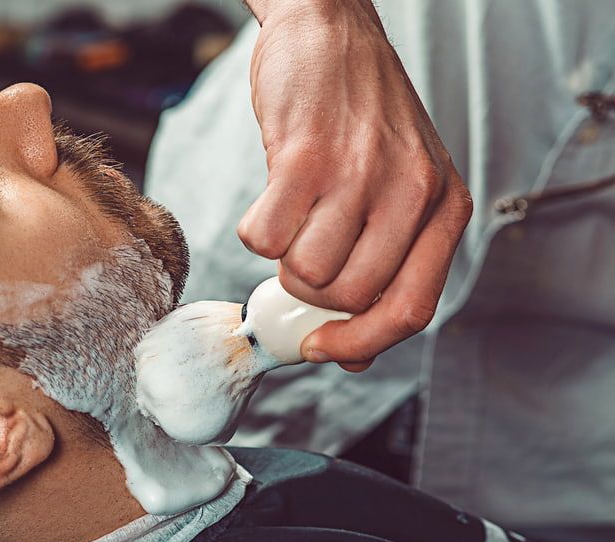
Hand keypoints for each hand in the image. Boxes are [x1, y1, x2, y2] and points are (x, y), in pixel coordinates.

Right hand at [239, 0, 472, 371]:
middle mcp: (411, 192)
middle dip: (310, 295)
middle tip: (300, 259)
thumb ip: (385, 263)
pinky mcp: (305, 155)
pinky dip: (255, 231)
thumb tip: (349, 354)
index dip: (360, 342)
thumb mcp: (399, 184)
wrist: (330, 28)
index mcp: (442, 207)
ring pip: (305, 273)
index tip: (321, 346)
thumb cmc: (360, 114)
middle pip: (349, 298)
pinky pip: (264, 238)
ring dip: (282, 260)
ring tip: (290, 217)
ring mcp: (359, 172)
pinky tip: (271, 197)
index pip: (411, 310)